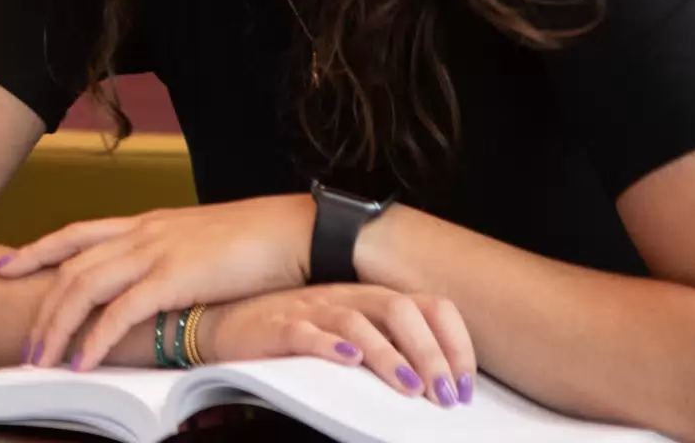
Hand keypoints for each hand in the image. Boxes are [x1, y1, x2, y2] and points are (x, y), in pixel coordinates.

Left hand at [0, 195, 311, 370]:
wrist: (295, 230)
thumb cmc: (256, 241)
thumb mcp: (199, 244)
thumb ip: (169, 259)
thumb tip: (154, 285)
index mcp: (146, 222)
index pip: (76, 233)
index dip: (37, 250)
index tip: (6, 267)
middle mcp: (142, 232)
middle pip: (71, 266)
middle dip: (39, 305)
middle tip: (22, 343)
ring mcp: (155, 251)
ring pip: (85, 287)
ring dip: (58, 327)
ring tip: (40, 361)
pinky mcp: (175, 277)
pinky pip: (122, 311)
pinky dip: (97, 338)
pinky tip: (82, 362)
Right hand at [204, 285, 475, 404]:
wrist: (228, 323)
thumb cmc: (297, 334)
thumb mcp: (353, 334)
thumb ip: (392, 346)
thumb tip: (444, 385)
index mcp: (370, 298)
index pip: (429, 305)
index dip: (454, 343)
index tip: (467, 386)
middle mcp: (346, 297)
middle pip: (399, 309)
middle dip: (429, 354)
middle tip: (445, 397)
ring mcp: (311, 309)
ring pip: (358, 321)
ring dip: (390, 356)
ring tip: (409, 389)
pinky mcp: (278, 326)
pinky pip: (306, 332)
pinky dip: (330, 346)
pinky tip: (348, 361)